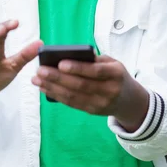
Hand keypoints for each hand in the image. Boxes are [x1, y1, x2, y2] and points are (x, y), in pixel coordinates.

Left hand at [32, 54, 148, 130]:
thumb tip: (70, 55)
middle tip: (40, 70)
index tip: (60, 63)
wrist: (129, 100)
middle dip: (58, 78)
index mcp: (116, 74)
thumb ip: (95, 60)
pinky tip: (45, 89)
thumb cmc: (117, 75)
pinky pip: (71, 104)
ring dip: (52, 88)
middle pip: (80, 85)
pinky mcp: (91, 111)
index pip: (95, 71)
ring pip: (73, 96)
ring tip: (37, 79)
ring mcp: (100, 103)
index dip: (77, 68)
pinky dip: (56, 96)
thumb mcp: (113, 63)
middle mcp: (109, 90)